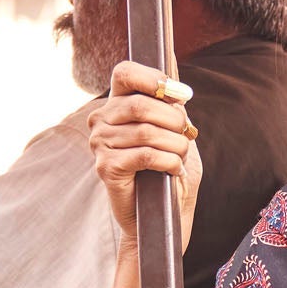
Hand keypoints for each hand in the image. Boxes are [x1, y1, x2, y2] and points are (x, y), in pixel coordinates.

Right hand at [86, 61, 201, 244]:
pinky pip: (146, 155)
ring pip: (148, 132)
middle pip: (141, 105)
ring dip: (176, 145)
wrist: (162, 215)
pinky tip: (173, 170)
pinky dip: (169, 162)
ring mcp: (100, 144)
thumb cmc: (169, 169)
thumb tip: (175, 78)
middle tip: (186, 135)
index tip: (181, 95)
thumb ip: (171, 104)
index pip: (125, 72)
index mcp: (117, 104)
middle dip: (175, 120)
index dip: (154, 78)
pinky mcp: (106, 168)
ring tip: (180, 156)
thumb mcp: (174, 130)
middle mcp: (101, 120)